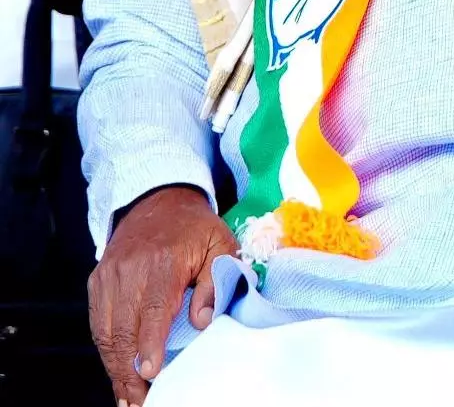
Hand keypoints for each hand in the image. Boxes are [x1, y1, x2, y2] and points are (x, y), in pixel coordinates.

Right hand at [89, 186, 238, 402]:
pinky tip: (117, 372)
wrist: (158, 202)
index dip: (150, 344)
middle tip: (141, 399)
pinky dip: (106, 351)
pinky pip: (98, 323)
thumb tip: (203, 321)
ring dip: (115, 367)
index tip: (151, 373)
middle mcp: (129, 269)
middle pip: (124, 328)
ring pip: (106, 331)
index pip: (153, 309)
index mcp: (163, 261)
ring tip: (128, 396)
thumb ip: (215, 282)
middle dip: (129, 369)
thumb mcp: (221, 245)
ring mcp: (108, 276)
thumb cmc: (195, 229)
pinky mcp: (97, 282)